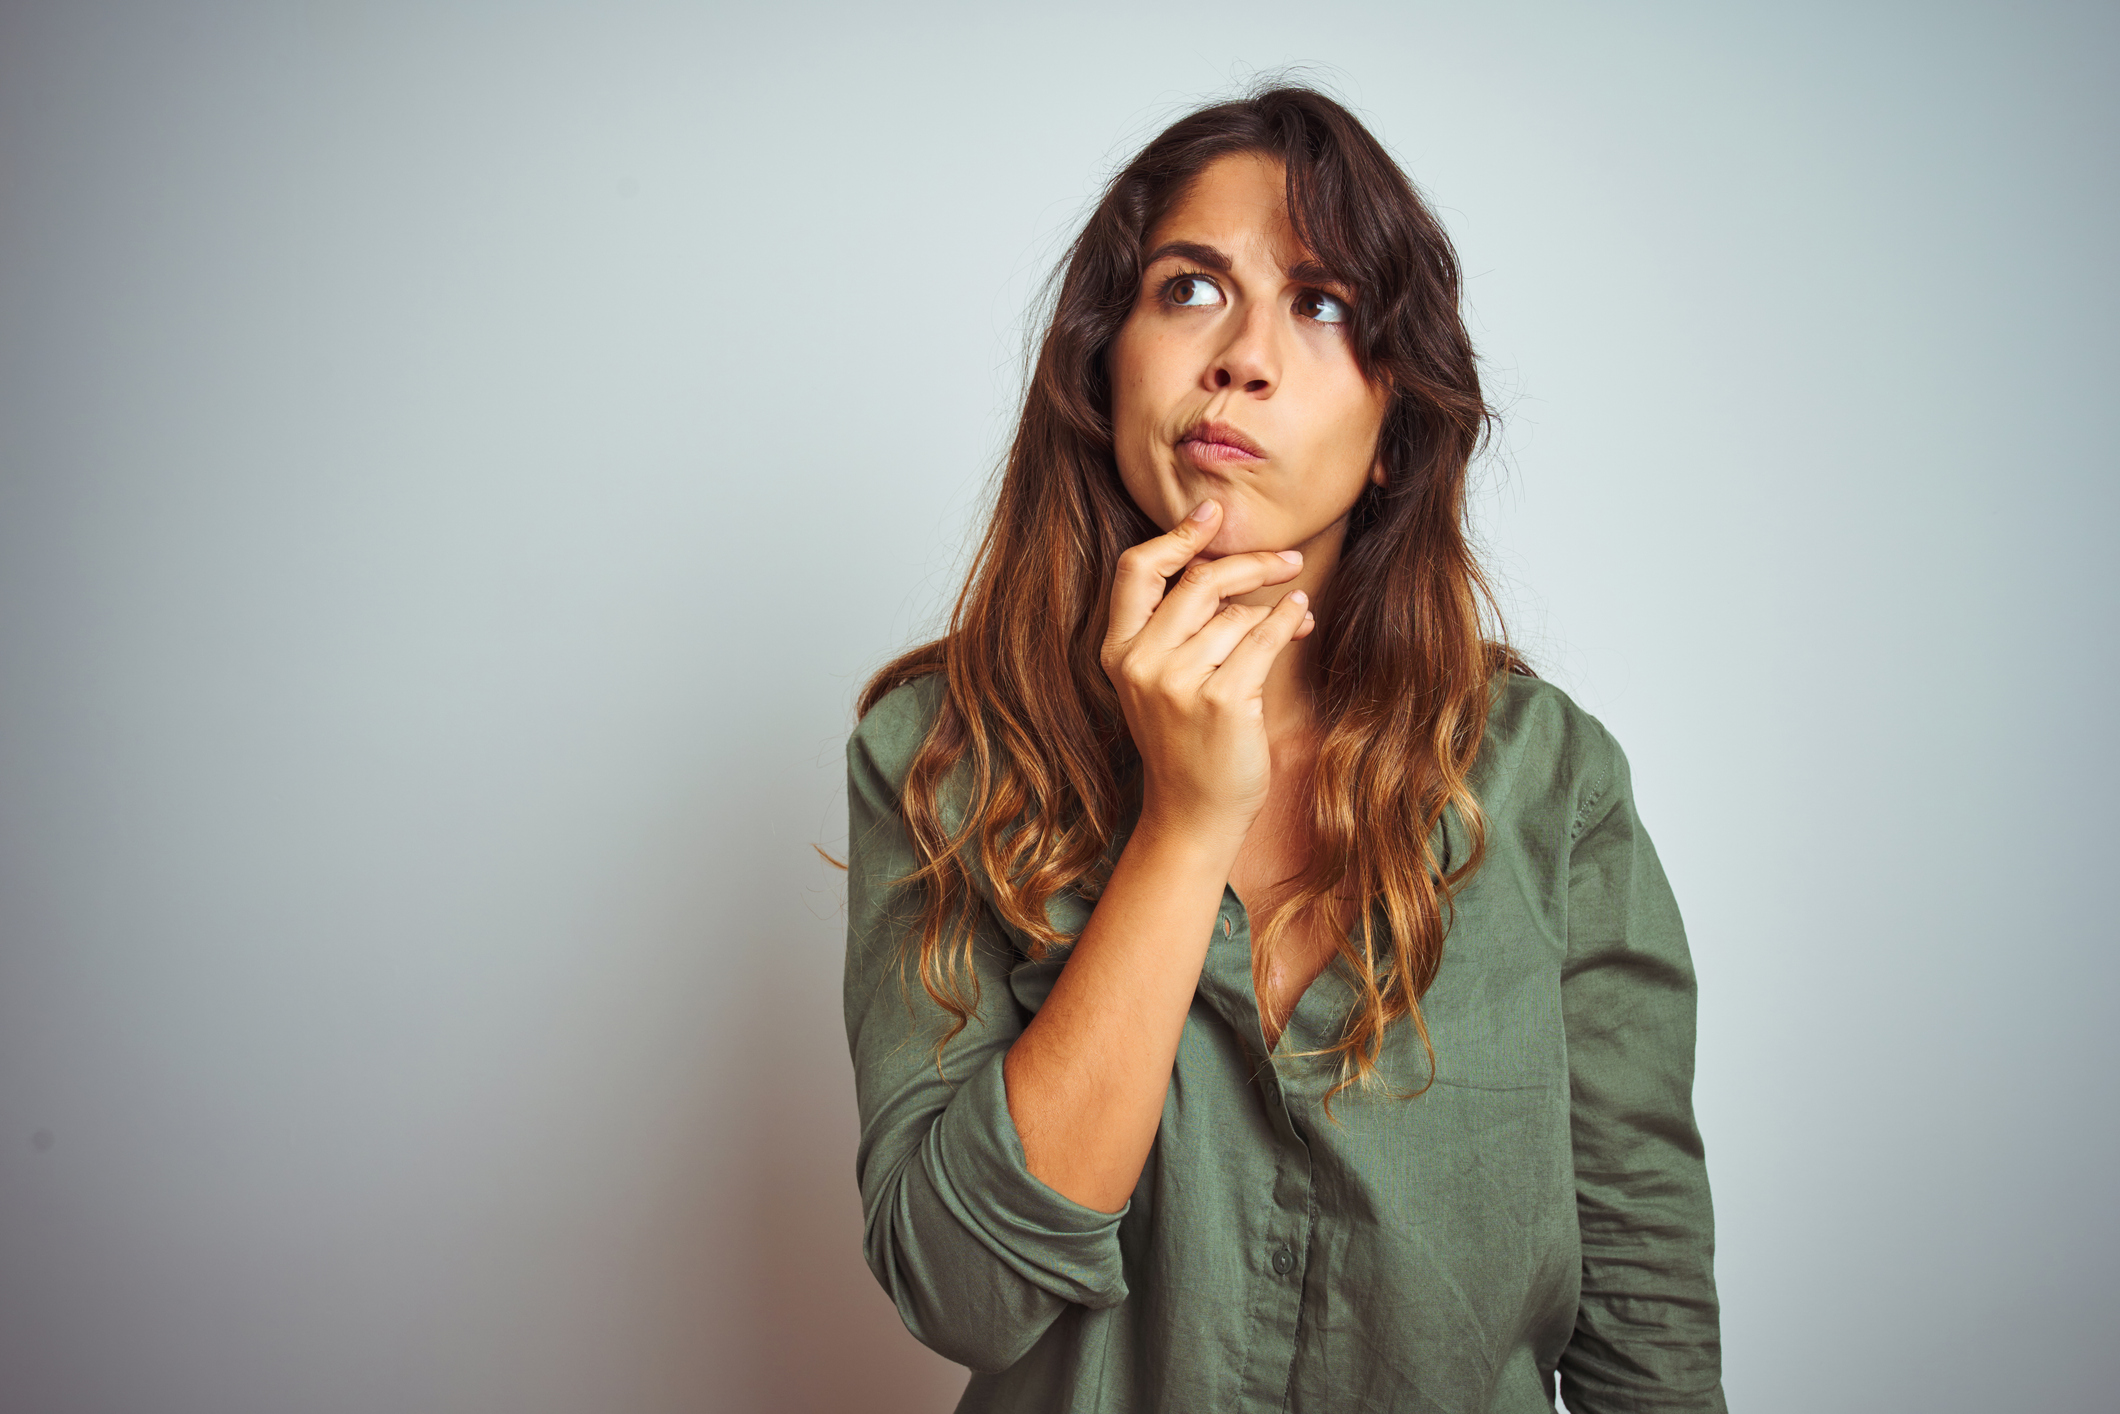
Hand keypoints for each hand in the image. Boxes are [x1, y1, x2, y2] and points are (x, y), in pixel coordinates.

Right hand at [1100, 499, 1314, 844]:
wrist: (1194, 813)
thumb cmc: (1185, 742)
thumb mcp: (1161, 680)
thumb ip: (1177, 626)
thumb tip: (1223, 562)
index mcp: (1117, 651)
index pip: (1137, 570)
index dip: (1177, 535)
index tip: (1213, 512)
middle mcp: (1140, 663)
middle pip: (1198, 582)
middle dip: (1250, 563)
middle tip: (1286, 558)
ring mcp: (1177, 682)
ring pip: (1237, 614)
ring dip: (1275, 607)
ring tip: (1297, 613)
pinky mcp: (1220, 700)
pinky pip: (1263, 638)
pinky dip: (1289, 620)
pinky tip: (1303, 616)